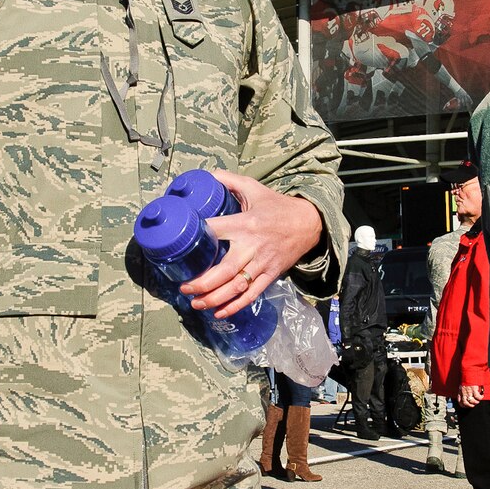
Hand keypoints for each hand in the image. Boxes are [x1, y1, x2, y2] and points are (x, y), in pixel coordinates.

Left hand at [183, 170, 324, 318]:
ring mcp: (262, 263)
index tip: (180, 248)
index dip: (197, 238)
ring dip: (214, 298)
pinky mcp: (271, 275)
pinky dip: (235, 306)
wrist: (309, 223)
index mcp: (245, 224)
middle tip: (184, 288)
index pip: (215, 231)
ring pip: (236, 286)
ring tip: (195, 303)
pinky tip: (219, 313)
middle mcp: (252, 246)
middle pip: (223, 270)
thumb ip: (229, 181)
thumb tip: (207, 174)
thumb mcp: (254, 188)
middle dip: (201, 283)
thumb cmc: (278, 206)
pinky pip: (252, 294)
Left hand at [456, 382, 485, 407]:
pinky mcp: (474, 389)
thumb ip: (463, 391)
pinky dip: (480, 398)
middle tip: (474, 404)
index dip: (463, 405)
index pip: (460, 402)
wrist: (469, 373)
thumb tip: (467, 395)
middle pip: (466, 403)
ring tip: (478, 401)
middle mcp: (464, 392)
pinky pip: (477, 397)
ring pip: (472, 401)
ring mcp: (469, 391)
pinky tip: (482, 396)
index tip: (467, 406)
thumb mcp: (462, 385)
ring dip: (476, 402)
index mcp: (460, 392)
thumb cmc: (466, 379)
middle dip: (470, 405)